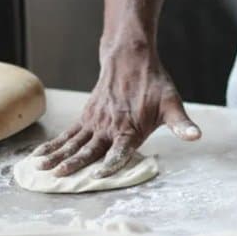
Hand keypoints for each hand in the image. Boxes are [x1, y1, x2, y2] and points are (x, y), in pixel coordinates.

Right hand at [32, 45, 200, 177]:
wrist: (131, 59)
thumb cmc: (154, 84)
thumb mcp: (172, 103)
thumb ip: (181, 124)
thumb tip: (196, 136)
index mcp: (131, 128)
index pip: (120, 151)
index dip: (111, 163)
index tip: (98, 175)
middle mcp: (110, 127)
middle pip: (90, 149)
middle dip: (74, 164)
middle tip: (59, 176)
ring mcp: (95, 121)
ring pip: (74, 142)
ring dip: (58, 155)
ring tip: (42, 168)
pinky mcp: (87, 116)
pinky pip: (68, 132)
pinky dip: (54, 144)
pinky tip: (40, 155)